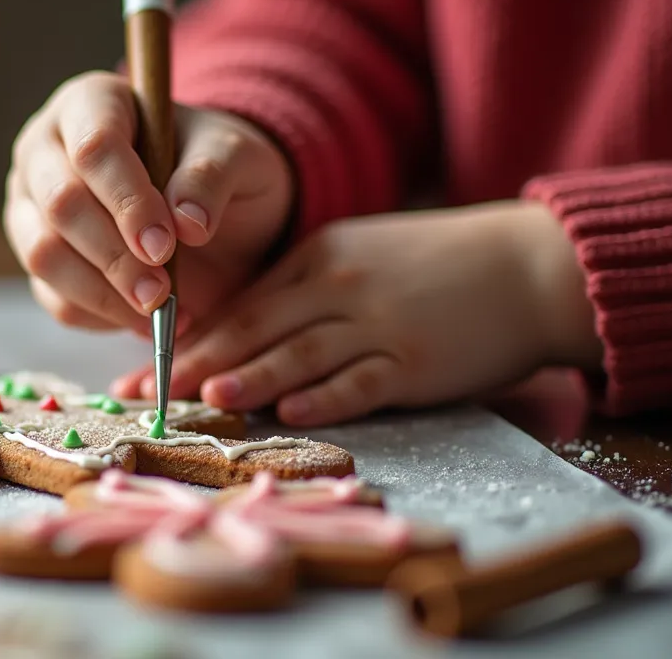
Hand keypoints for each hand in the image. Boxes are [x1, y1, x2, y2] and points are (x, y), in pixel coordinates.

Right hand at [4, 71, 293, 334]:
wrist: (216, 212)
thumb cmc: (218, 167)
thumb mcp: (237, 156)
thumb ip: (213, 176)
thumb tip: (187, 222)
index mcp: (92, 102)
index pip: (92, 145)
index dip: (126, 199)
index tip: (164, 245)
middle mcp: (47, 149)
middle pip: (60, 204)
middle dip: (114, 256)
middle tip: (161, 291)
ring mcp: (33, 206)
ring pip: (44, 254)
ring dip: (102, 293)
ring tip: (157, 309)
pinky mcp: (39, 257)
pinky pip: (53, 296)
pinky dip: (99, 316)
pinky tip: (144, 319)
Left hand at [113, 201, 602, 425]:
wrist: (529, 266)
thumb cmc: (436, 267)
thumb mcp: (358, 258)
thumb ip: (301, 293)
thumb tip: (238, 337)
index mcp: (316, 258)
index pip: (240, 305)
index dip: (188, 340)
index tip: (142, 368)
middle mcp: (338, 287)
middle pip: (254, 329)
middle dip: (196, 365)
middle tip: (149, 395)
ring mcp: (377, 324)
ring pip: (299, 354)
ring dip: (251, 377)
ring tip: (207, 400)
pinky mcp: (416, 361)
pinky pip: (362, 382)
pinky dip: (327, 399)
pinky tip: (294, 413)